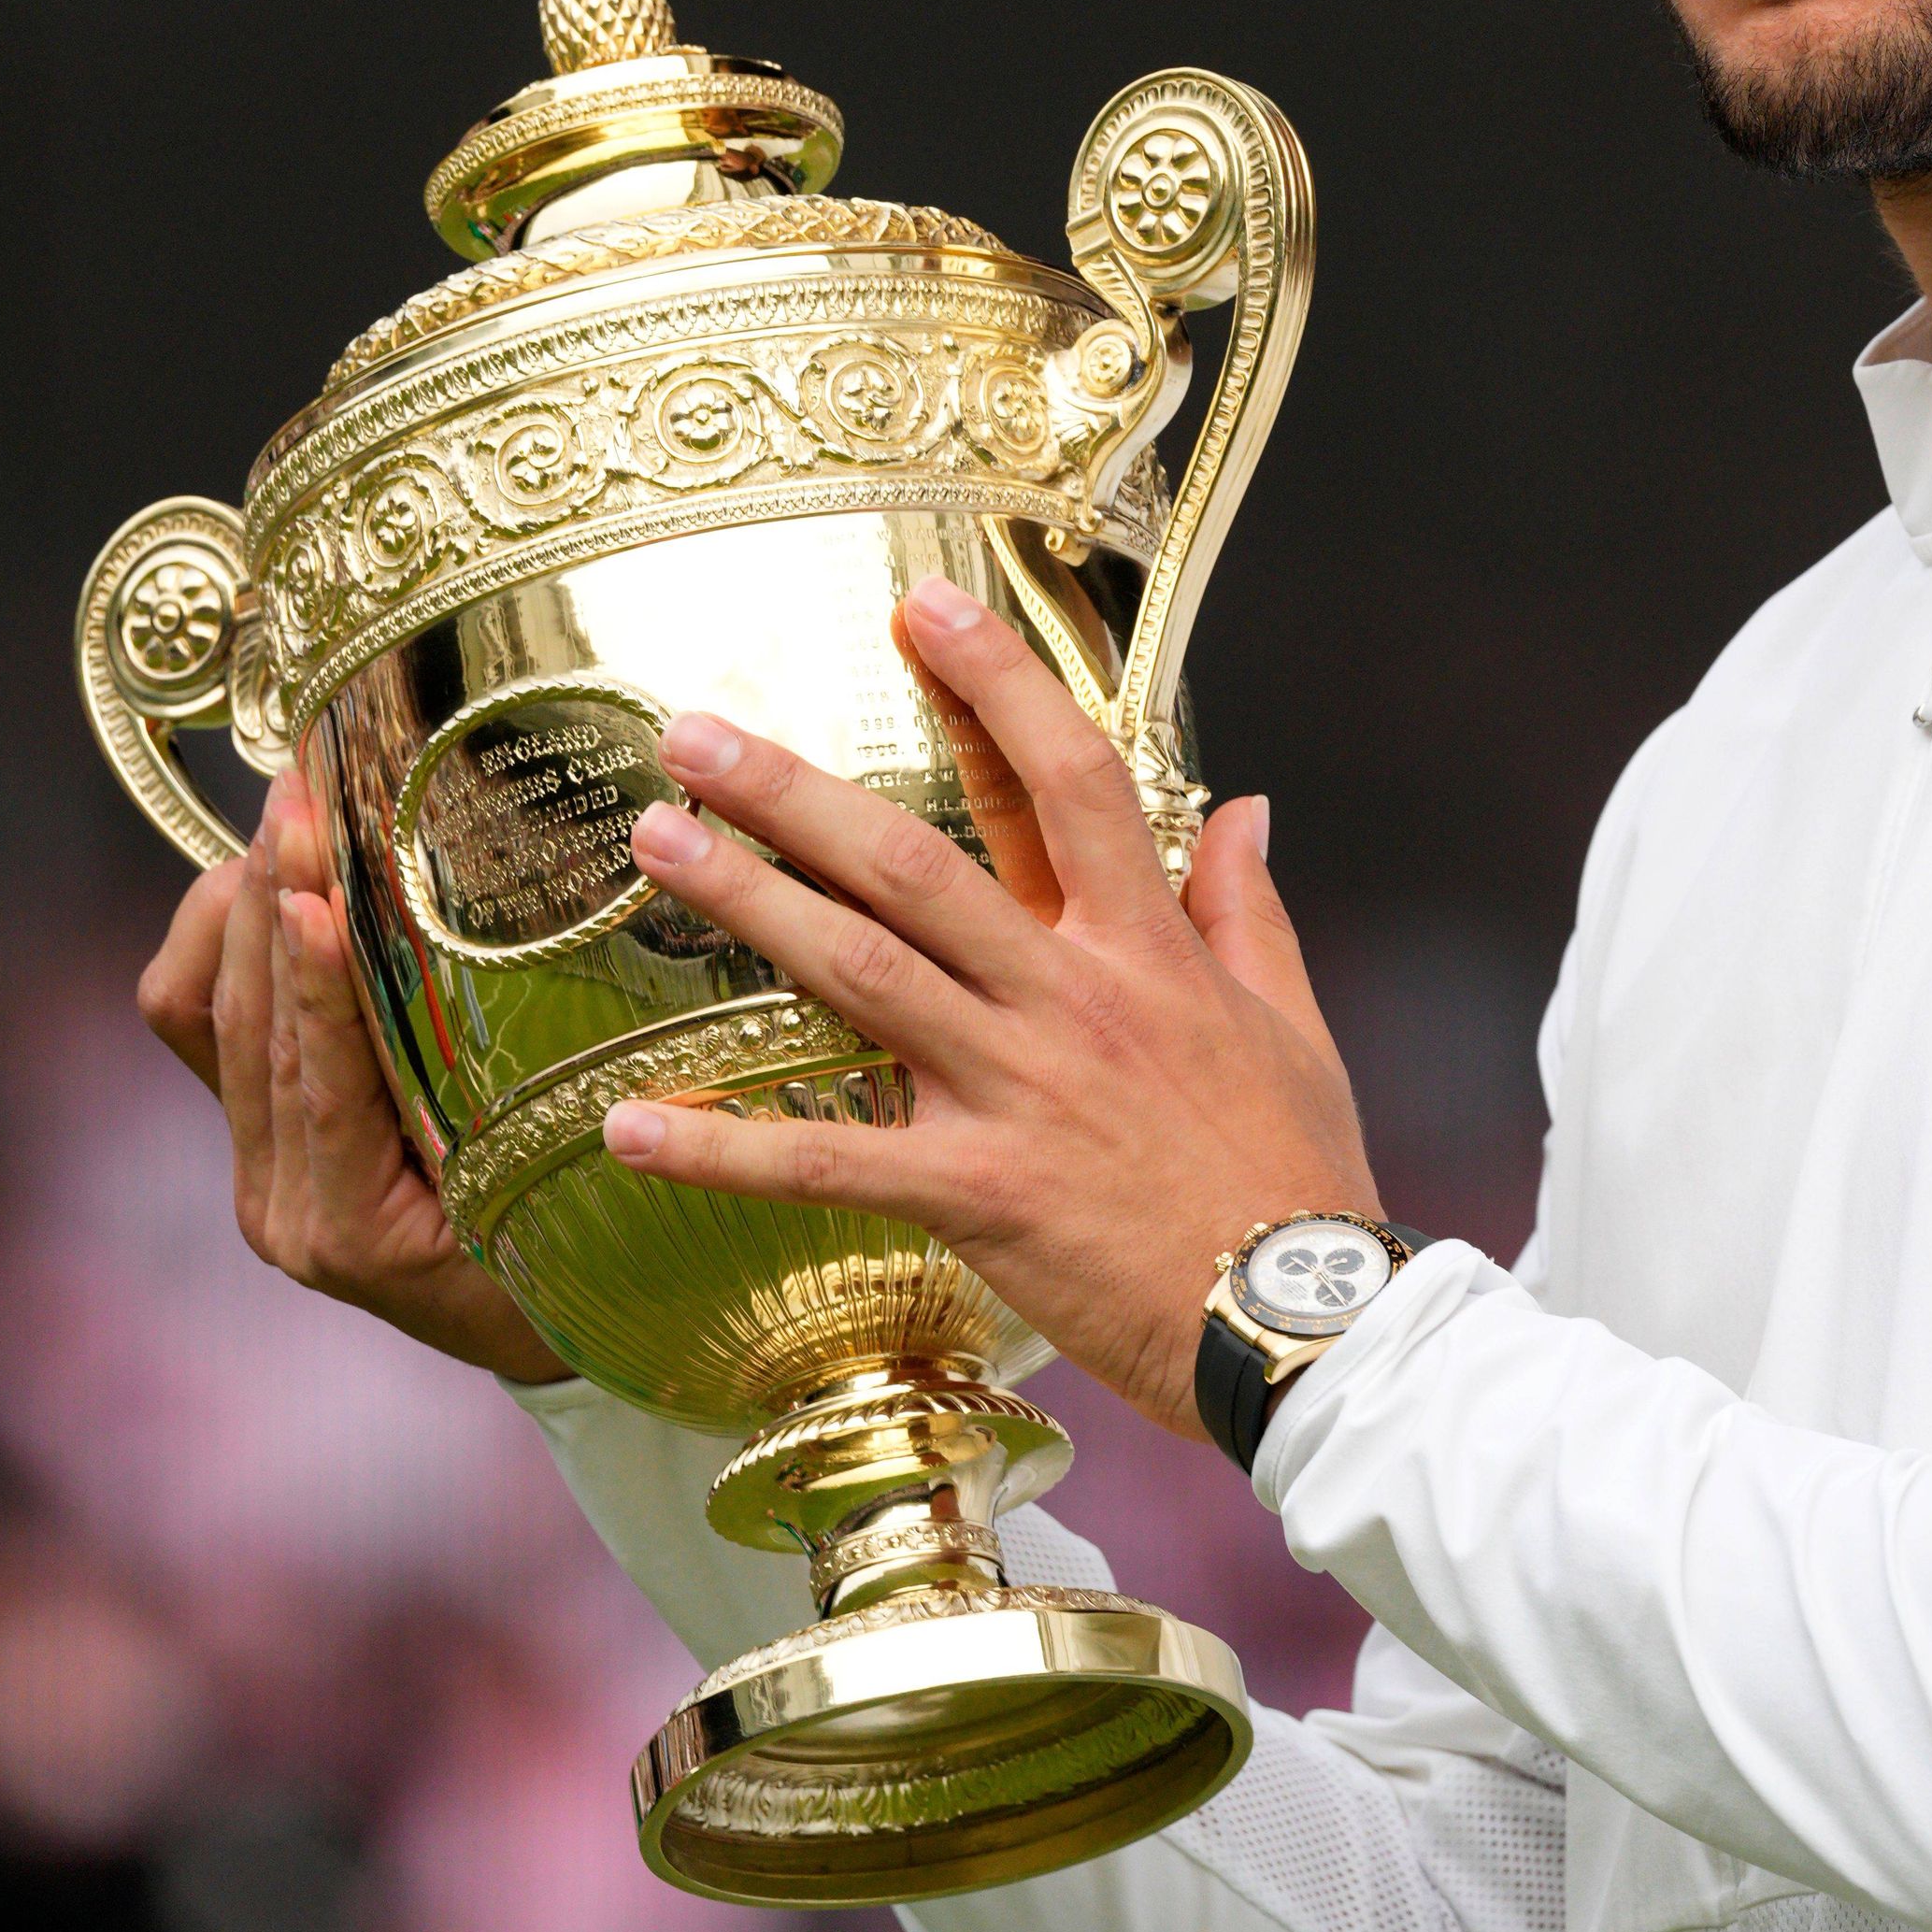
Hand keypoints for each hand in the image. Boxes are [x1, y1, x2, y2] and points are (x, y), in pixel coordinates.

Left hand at [137, 772, 571, 1384]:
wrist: (544, 1337)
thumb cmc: (582, 1265)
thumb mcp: (566, 1196)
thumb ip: (526, 1108)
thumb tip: (532, 968)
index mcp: (356, 1232)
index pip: (320, 1083)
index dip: (314, 981)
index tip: (318, 891)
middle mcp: (284, 1207)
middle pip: (244, 1030)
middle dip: (271, 898)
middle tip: (304, 790)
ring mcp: (259, 1175)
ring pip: (209, 1016)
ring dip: (244, 899)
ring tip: (289, 801)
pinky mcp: (255, 1143)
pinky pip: (204, 1026)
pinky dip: (227, 936)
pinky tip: (272, 869)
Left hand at [603, 575, 1382, 1440]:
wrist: (1303, 1321)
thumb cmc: (1298, 1176)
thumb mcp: (1293, 1021)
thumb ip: (1246, 909)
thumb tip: (1246, 807)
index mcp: (1146, 949)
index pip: (1066, 779)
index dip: (996, 684)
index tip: (924, 610)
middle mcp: (1068, 998)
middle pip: (917, 861)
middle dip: (798, 789)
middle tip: (696, 733)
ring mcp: (1015, 1090)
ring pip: (858, 971)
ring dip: (747, 901)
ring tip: (655, 842)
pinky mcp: (975, 1192)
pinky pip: (827, 1161)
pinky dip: (723, 1143)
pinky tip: (628, 1124)